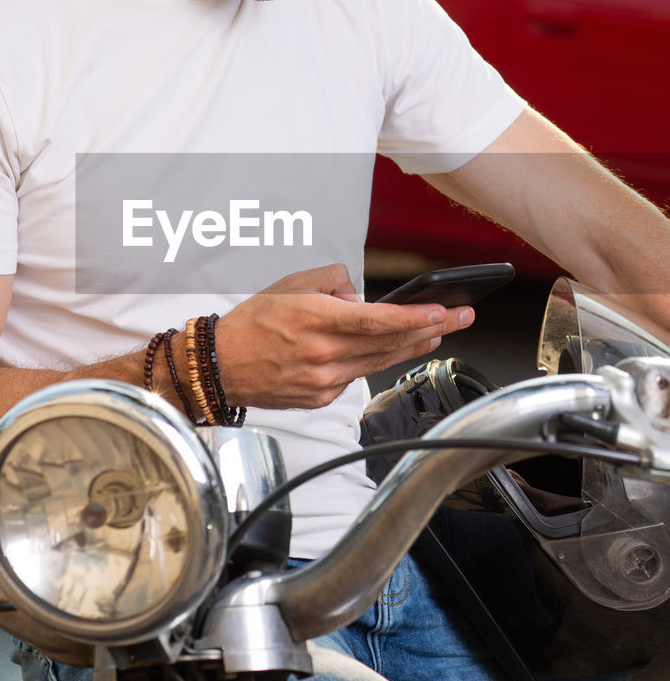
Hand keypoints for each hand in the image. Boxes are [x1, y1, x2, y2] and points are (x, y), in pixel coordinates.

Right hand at [215, 263, 473, 409]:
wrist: (219, 367)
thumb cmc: (251, 323)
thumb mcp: (289, 285)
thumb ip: (330, 283)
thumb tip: (360, 296)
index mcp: (314, 320)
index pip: (377, 320)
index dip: (415, 317)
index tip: (442, 311)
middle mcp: (322, 353)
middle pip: (388, 343)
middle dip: (430, 329)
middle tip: (461, 317)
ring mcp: (322, 380)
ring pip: (378, 362)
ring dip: (411, 347)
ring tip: (437, 333)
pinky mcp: (320, 397)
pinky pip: (355, 376)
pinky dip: (372, 361)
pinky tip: (388, 351)